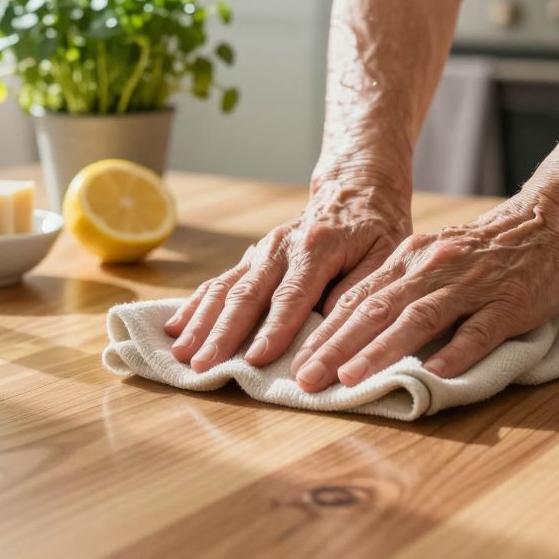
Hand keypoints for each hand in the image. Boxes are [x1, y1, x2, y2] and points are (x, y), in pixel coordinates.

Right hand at [165, 172, 409, 371]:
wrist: (352, 192)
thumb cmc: (374, 232)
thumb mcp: (385, 255)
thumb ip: (360, 289)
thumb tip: (331, 326)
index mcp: (317, 246)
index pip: (293, 294)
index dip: (275, 329)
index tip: (257, 359)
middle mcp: (281, 247)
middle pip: (247, 294)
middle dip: (223, 333)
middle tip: (204, 365)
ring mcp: (260, 252)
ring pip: (225, 288)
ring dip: (201, 323)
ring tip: (181, 353)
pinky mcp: (250, 260)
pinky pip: (217, 283)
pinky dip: (194, 306)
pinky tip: (174, 328)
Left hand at [288, 191, 558, 391]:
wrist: (553, 221)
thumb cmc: (488, 251)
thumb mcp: (435, 261)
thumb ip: (402, 291)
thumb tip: (355, 334)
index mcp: (409, 260)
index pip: (356, 300)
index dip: (323, 334)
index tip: (295, 365)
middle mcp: (432, 268)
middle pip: (375, 311)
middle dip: (336, 348)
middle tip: (306, 380)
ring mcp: (471, 285)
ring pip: (417, 319)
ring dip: (380, 351)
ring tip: (351, 380)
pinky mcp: (510, 302)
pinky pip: (479, 330)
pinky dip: (454, 352)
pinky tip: (433, 374)